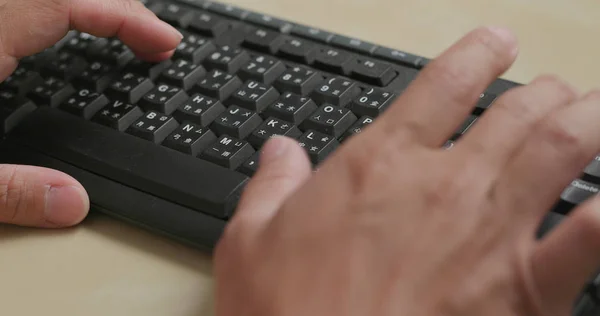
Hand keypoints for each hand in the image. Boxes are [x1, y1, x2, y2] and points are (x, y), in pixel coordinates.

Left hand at [0, 0, 180, 226]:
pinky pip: (31, 8)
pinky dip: (68, 17)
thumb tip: (72, 202)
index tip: (164, 43)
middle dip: (121, 11)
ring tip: (129, 37)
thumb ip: (11, 192)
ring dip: (96, 10)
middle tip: (157, 43)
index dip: (126, 16)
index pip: (66, 2)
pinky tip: (74, 44)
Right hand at [214, 27, 599, 315]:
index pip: (443, 83)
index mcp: (379, 165)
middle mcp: (443, 185)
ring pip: (563, 146)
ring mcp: (490, 231)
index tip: (495, 43)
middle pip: (515, 110)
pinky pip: (593, 234)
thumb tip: (278, 152)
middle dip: (542, 92)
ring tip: (595, 109)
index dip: (477, 53)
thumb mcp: (249, 242)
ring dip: (588, 118)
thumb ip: (270, 186)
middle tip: (551, 90)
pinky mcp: (525, 290)